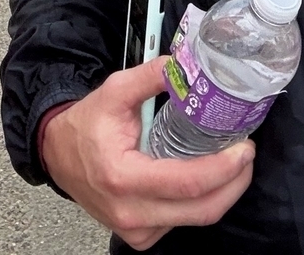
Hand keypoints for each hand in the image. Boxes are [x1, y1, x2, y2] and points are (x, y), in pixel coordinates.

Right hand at [40, 58, 254, 249]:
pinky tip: (204, 179)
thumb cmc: (85, 126)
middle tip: (246, 156)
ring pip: (196, 220)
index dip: (224, 168)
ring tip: (232, 163)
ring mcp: (135, 230)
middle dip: (234, 184)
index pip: (188, 184)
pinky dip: (199, 203)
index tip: (243, 149)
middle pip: (202, 211)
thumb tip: (186, 67)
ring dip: (222, 193)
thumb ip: (152, 76)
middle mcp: (129, 212)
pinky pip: (181, 223)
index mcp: (122, 178)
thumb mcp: (114, 91)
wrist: (57, 155)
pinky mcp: (140, 236)